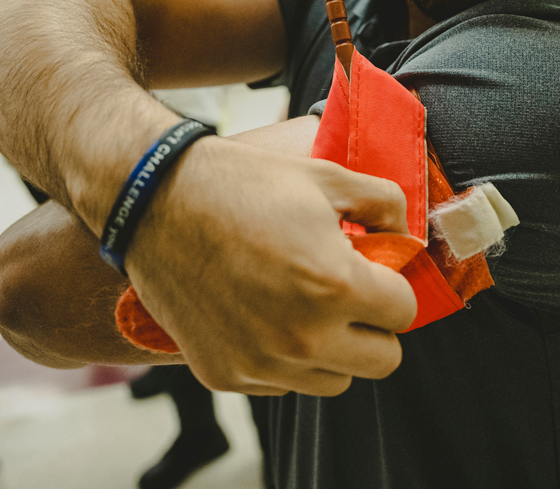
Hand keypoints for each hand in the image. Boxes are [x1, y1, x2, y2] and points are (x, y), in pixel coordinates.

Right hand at [119, 116, 416, 397]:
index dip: (393, 283)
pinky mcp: (227, 375)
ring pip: (335, 380)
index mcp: (334, 285)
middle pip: (382, 360)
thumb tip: (405, 235)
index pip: (405, 311)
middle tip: (348, 291)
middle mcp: (302, 336)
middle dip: (374, 324)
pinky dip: (285, 358)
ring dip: (334, 347)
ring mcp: (262, 363)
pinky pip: (284, 385)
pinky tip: (264, 313)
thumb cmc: (241, 182)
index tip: (371, 268)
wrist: (154, 200)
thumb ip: (384, 204)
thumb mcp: (324, 175)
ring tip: (305, 302)